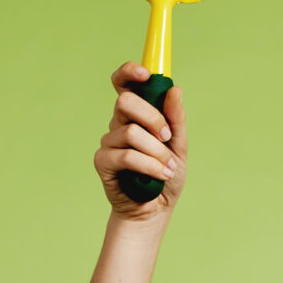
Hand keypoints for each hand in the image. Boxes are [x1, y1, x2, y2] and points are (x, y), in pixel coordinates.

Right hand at [95, 62, 186, 220]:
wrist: (156, 210)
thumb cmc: (166, 175)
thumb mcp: (179, 145)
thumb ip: (176, 119)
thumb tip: (175, 89)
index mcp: (136, 114)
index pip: (124, 83)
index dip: (129, 72)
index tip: (146, 74)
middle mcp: (119, 123)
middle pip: (125, 101)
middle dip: (152, 117)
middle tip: (167, 136)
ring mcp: (109, 141)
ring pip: (131, 132)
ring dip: (156, 151)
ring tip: (168, 167)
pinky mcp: (103, 161)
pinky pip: (126, 156)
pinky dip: (149, 165)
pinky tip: (160, 175)